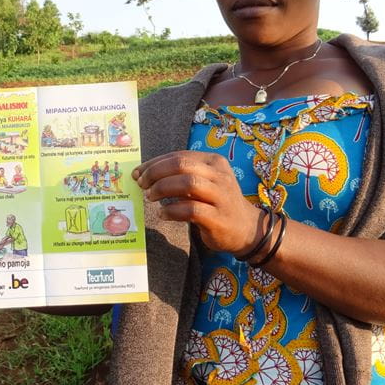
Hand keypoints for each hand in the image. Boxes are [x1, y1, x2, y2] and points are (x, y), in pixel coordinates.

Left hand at [132, 151, 260, 254]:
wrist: (246, 229)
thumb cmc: (217, 203)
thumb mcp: (204, 182)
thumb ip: (181, 176)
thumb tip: (145, 175)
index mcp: (213, 162)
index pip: (179, 156)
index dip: (154, 163)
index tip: (138, 173)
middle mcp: (219, 175)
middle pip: (181, 165)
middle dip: (156, 173)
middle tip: (142, 184)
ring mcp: (221, 196)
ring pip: (187, 183)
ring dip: (163, 189)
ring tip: (150, 197)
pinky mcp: (218, 218)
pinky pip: (191, 210)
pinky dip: (172, 211)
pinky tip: (163, 214)